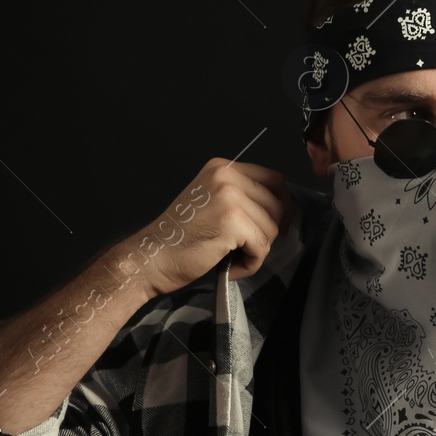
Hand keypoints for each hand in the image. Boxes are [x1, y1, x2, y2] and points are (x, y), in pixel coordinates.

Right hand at [122, 159, 291, 298]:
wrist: (152, 257)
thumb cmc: (181, 237)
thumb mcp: (212, 201)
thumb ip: (241, 196)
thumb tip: (281, 208)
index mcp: (222, 168)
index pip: (274, 179)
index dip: (282, 204)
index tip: (276, 224)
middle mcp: (226, 176)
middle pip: (278, 203)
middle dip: (271, 231)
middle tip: (251, 247)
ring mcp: (229, 197)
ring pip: (272, 227)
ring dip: (259, 250)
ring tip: (236, 258)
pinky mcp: (232, 222)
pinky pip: (262, 246)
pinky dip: (252, 263)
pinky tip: (233, 267)